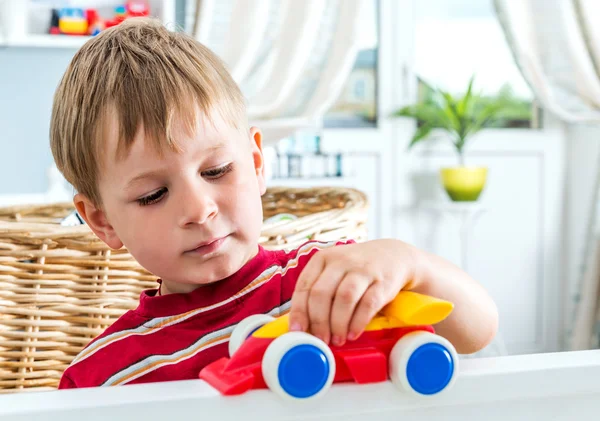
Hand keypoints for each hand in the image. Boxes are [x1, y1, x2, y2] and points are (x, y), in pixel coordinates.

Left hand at [288, 240, 416, 345]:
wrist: (394, 255)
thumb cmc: (356, 270)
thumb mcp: (333, 271)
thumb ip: (319, 292)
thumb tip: (303, 326)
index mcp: (322, 259)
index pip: (304, 286)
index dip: (299, 311)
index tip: (298, 331)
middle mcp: (341, 261)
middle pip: (322, 293)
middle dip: (319, 322)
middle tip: (321, 340)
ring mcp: (362, 270)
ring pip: (344, 298)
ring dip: (338, 324)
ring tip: (337, 340)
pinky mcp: (382, 282)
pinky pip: (368, 304)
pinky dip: (358, 322)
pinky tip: (353, 334)